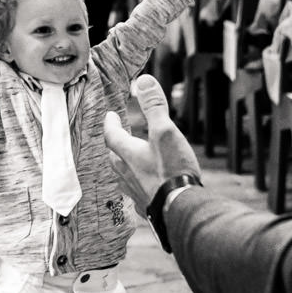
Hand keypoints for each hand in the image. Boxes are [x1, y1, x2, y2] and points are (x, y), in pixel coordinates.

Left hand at [103, 74, 201, 214]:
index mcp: (128, 154)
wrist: (181, 210)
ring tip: (132, 161)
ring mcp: (137, 193)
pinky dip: (140, 185)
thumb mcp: (165, 132)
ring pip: (124, 176)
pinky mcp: (148, 207)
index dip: (110, 123)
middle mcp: (127, 174)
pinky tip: (148, 187)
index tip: (110, 116)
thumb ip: (154, 107)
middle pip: (115, 157)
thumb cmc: (172, 171)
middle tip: (118, 137)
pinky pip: (138, 193)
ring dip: (126, 166)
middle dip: (116, 145)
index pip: (112, 135)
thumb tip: (143, 82)